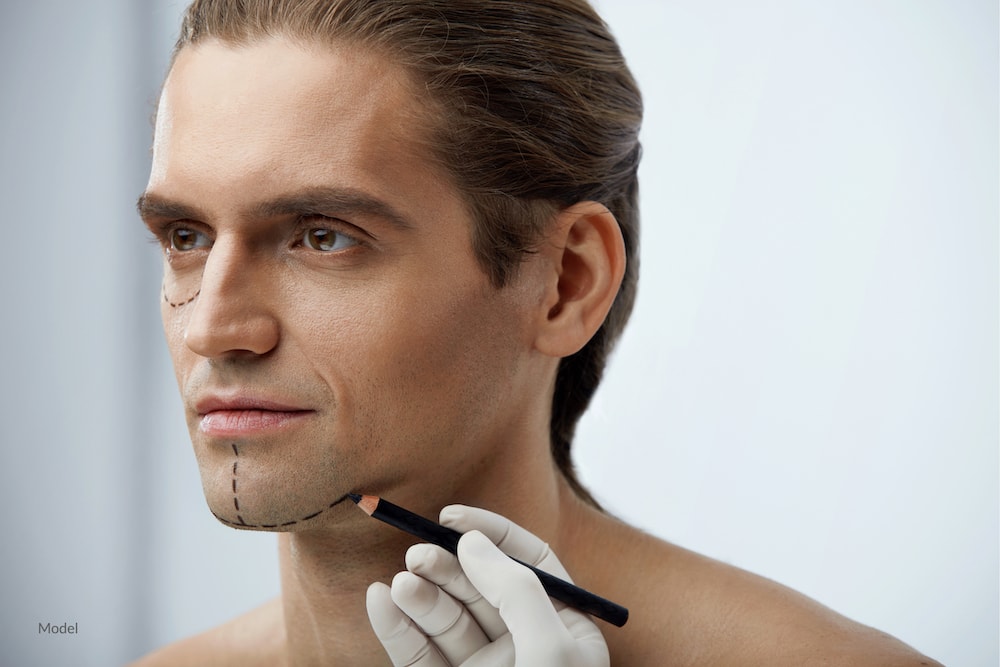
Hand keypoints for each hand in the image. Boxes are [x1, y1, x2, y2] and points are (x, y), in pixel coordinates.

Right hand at [366, 504, 609, 665]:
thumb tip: (473, 541)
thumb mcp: (549, 651)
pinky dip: (396, 627)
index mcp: (563, 629)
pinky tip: (380, 601)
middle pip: (480, 585)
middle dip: (448, 565)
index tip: (453, 517)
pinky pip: (417, 653)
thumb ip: (516, 590)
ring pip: (445, 617)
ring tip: (401, 582)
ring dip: (421, 594)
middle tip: (418, 554)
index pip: (529, 563)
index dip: (491, 534)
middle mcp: (523, 644)